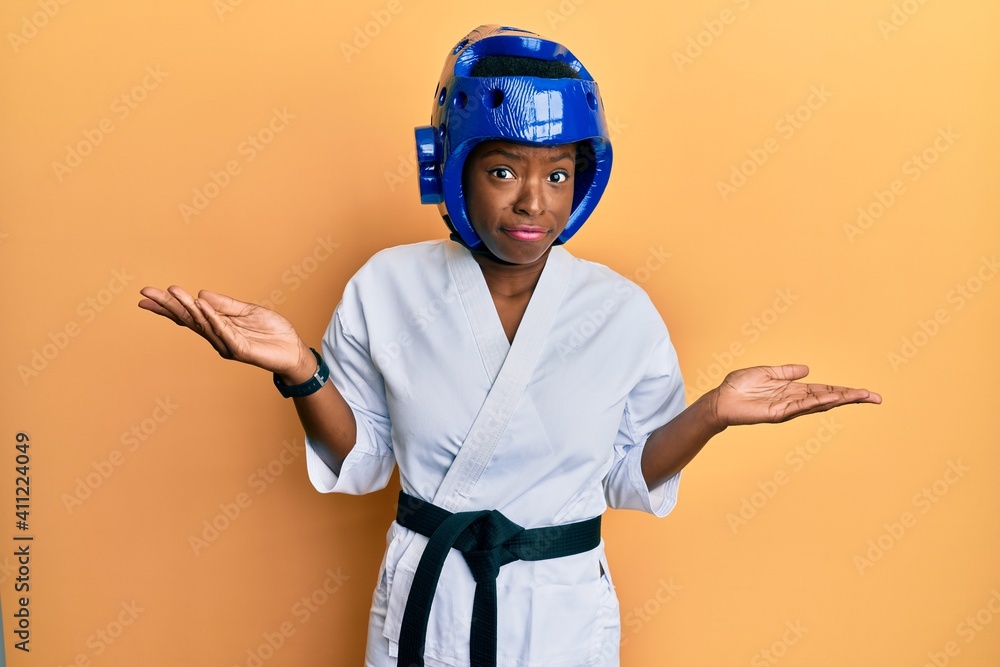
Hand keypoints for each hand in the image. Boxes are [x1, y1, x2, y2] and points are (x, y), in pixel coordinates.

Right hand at [137, 285, 310, 376]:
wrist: (293, 349)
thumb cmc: (271, 331)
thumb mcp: (247, 311)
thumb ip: (225, 304)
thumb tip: (200, 294)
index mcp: (218, 325)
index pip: (188, 314)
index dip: (168, 306)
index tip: (146, 296)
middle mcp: (217, 336)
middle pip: (188, 319)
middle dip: (167, 306)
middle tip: (145, 293)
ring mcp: (227, 344)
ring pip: (203, 323)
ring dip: (187, 307)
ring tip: (173, 292)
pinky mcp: (240, 349)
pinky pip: (224, 331)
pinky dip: (212, 318)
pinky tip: (200, 305)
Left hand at [708, 364, 881, 429]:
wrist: (721, 399)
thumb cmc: (740, 386)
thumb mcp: (766, 372)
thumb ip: (786, 372)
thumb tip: (808, 369)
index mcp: (794, 390)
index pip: (826, 390)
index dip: (846, 391)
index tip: (866, 393)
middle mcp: (795, 401)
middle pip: (829, 398)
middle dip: (851, 398)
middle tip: (875, 397)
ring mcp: (788, 408)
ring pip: (819, 404)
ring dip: (839, 399)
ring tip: (859, 396)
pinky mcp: (778, 413)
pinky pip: (801, 407)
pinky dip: (816, 402)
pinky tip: (831, 399)